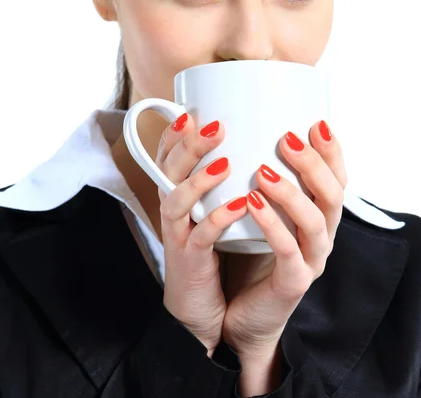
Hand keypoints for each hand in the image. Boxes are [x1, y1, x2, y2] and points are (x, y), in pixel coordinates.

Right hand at [156, 113, 248, 355]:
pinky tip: (241, 204)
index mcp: (179, 196)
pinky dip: (219, 219)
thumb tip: (254, 145)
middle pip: (168, 171)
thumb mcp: (215, 212)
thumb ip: (226, 182)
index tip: (191, 112)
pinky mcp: (191, 261)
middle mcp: (173, 212)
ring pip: (176, 201)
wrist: (202, 309)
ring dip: (199, 179)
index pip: (167, 157)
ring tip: (224, 161)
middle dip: (187, 145)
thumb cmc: (217, 254)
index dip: (173, 134)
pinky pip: (202, 237)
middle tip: (214, 126)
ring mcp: (179, 236)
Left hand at [220, 121, 346, 356]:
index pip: (337, 178)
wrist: (241, 314)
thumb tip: (245, 136)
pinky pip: (287, 251)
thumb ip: (261, 182)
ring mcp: (311, 261)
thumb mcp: (259, 213)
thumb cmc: (248, 256)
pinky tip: (252, 204)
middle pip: (333, 195)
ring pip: (314, 221)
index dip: (332, 151)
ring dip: (291, 192)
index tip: (316, 123)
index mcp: (318, 216)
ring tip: (263, 171)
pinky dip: (271, 225)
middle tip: (287, 140)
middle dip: (313, 164)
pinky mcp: (293, 283)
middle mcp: (322, 236)